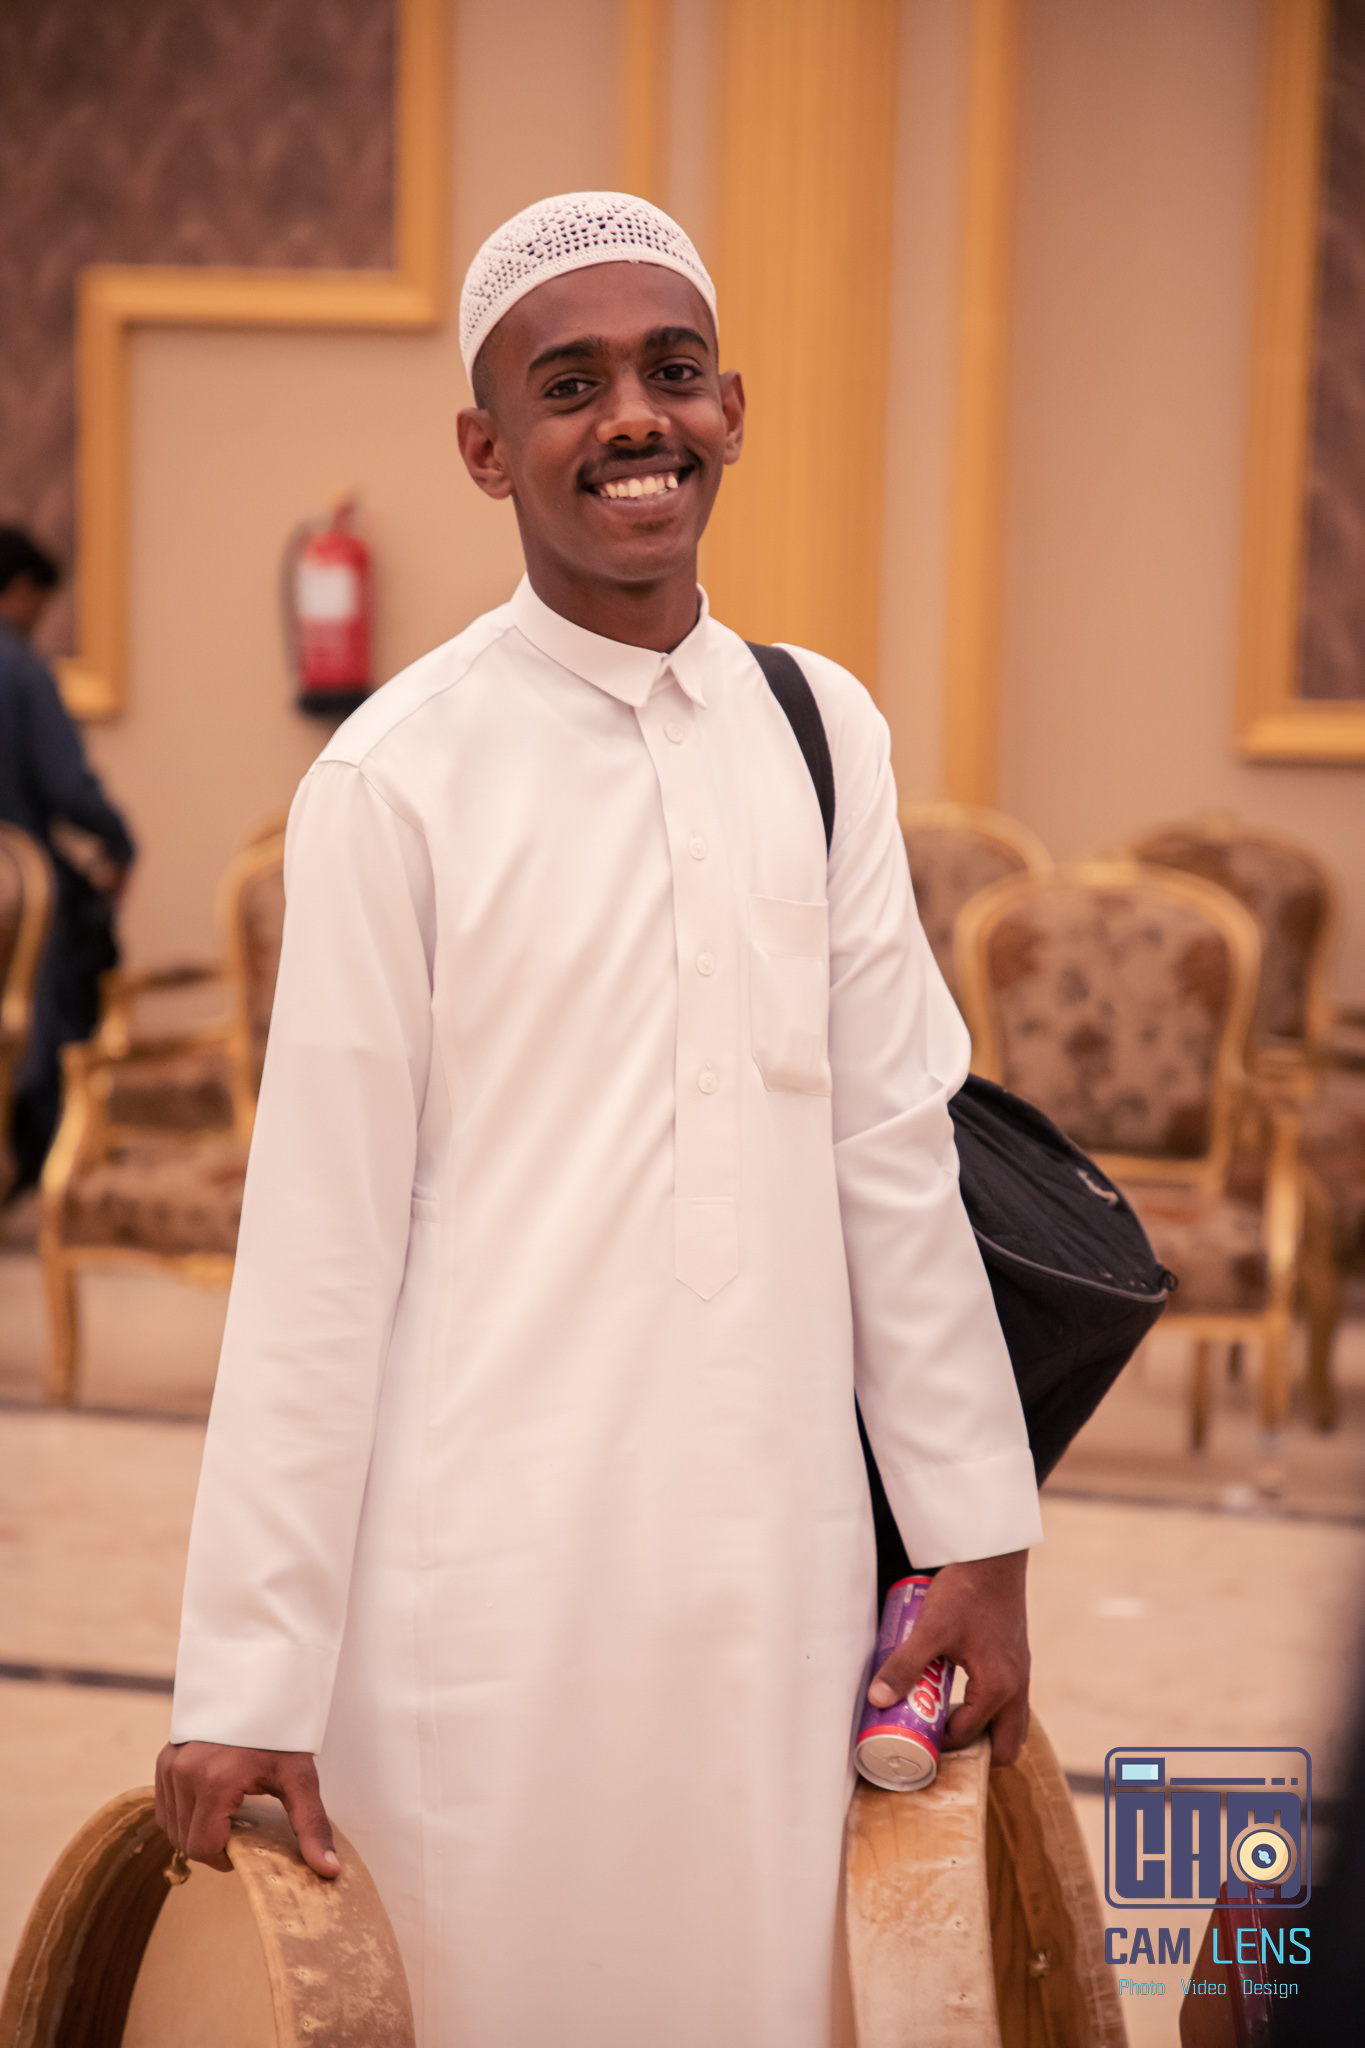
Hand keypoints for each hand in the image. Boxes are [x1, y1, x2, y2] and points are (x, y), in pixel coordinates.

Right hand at [154, 1741, 338, 1878]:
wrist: (263, 1687)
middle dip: (212, 1844)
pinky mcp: (164, 1760)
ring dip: (196, 1829)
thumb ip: (311, 1825)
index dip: (224, 1857)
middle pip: (186, 1840)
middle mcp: (185, 1774)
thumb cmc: (281, 1733)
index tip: (245, 1845)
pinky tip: (209, 1804)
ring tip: (226, 1813)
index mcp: (215, 1782)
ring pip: (171, 1826)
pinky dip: (183, 1815)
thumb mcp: (299, 1778)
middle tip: (240, 1826)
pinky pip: (164, 1807)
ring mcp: (170, 1765)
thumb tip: (329, 1870)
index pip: (202, 1847)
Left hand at [866, 1549, 1030, 1765]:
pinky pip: (1007, 1699)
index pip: (969, 1735)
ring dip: (981, 1726)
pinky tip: (958, 1685)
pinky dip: (987, 1706)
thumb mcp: (930, 1630)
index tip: (916, 1736)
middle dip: (973, 1750)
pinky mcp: (1016, 1658)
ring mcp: (1021, 1673)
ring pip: (1009, 1721)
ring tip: (945, 1713)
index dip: (940, 1743)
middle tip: (938, 1737)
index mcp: (998, 1688)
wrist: (994, 1557)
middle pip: (1005, 1744)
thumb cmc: (966, 1591)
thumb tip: (878, 1700)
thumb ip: (905, 1665)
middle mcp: (1017, 1687)